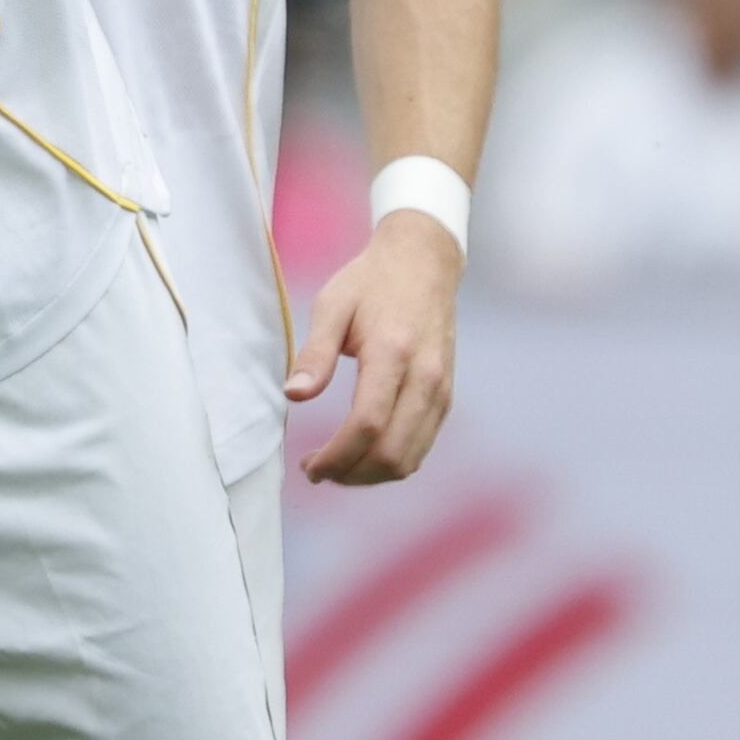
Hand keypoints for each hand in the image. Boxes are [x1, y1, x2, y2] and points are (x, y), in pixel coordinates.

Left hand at [289, 210, 460, 484]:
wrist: (424, 263)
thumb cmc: (371, 282)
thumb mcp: (332, 306)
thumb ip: (314, 354)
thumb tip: (293, 396)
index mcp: (393, 353)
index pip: (367, 425)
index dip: (336, 456)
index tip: (309, 466)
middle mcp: (426, 377)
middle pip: (392, 453)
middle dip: (350, 474)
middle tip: (317, 470)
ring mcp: (441, 390)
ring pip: (410, 459)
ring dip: (370, 476)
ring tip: (337, 467)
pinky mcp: (446, 397)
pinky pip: (421, 447)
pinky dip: (391, 463)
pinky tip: (362, 455)